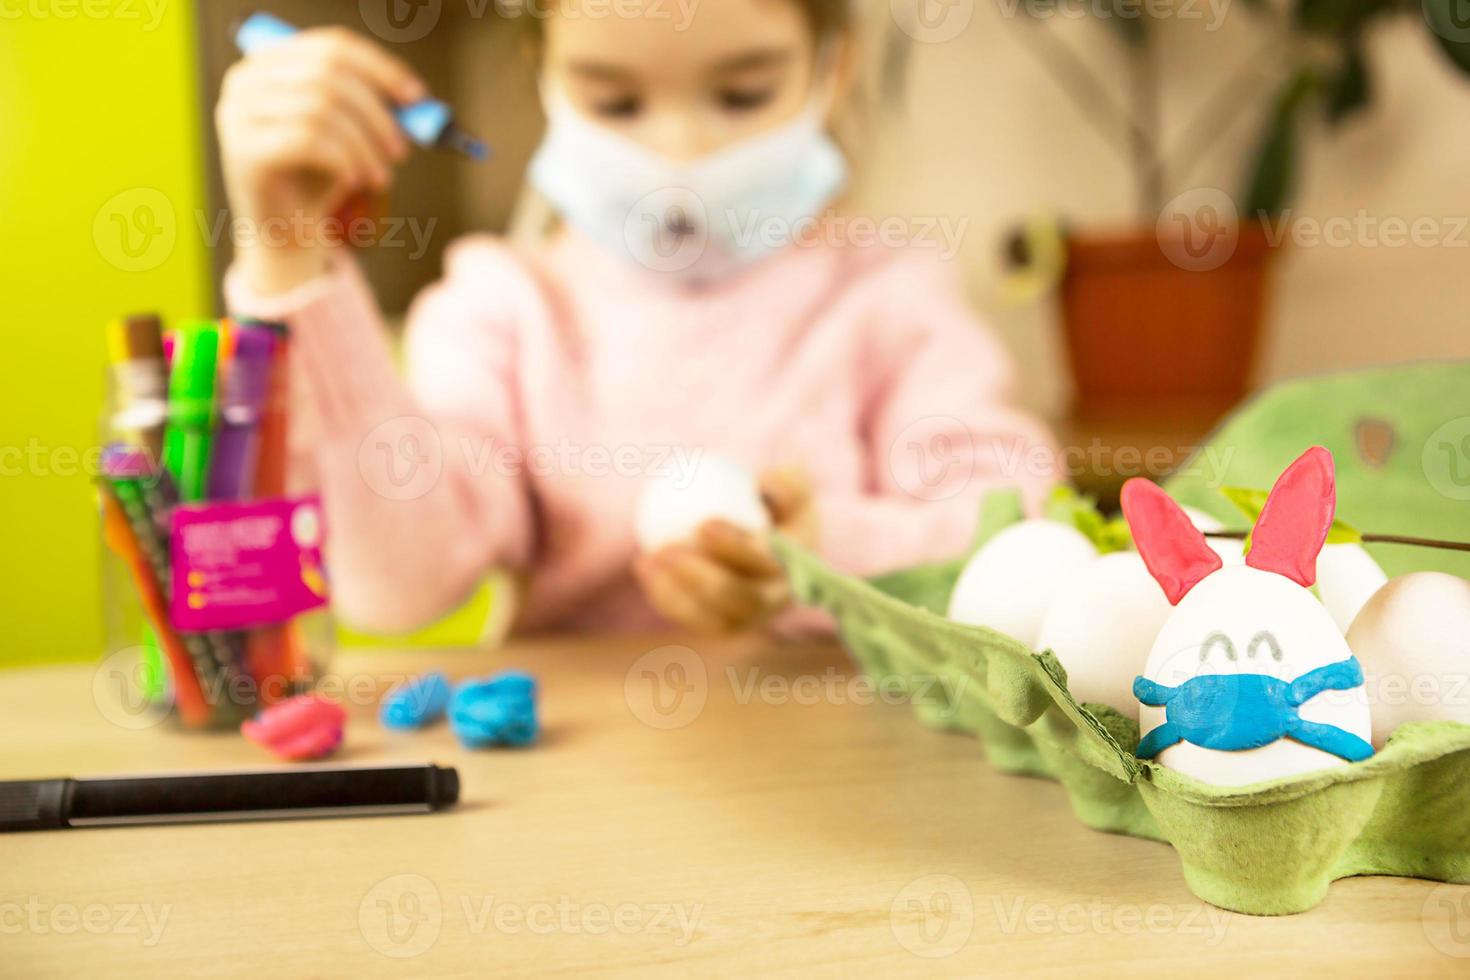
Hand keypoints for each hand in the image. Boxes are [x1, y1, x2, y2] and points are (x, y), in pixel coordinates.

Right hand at [215, 27, 425, 293]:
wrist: (284, 231)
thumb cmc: (317, 177)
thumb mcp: (347, 131)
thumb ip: (371, 105)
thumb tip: (414, 98)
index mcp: (270, 62)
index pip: (332, 46)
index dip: (381, 69)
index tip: (417, 98)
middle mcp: (245, 79)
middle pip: (329, 75)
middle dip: (376, 114)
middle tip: (401, 150)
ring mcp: (238, 113)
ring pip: (321, 108)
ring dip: (363, 146)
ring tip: (381, 176)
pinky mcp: (243, 150)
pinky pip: (308, 140)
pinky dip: (343, 160)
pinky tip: (354, 182)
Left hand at [634, 467, 815, 632]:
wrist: (766, 533)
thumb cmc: (775, 499)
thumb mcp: (791, 483)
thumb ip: (786, 482)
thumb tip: (767, 486)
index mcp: (799, 565)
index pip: (768, 562)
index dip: (736, 547)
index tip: (703, 524)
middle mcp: (779, 599)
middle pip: (742, 599)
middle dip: (702, 579)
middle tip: (667, 549)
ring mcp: (751, 618)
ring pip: (714, 617)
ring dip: (677, 592)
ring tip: (649, 559)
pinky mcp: (724, 625)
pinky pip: (692, 618)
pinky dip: (664, 595)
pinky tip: (642, 565)